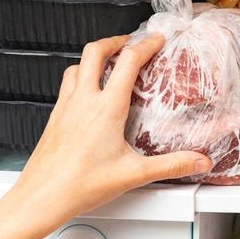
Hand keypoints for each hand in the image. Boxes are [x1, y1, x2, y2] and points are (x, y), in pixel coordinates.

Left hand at [0, 34, 210, 238]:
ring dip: (94, 58)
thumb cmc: (79, 185)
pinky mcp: (54, 119)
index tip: (156, 41)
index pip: (128, 63)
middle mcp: (83, 102)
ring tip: (108, 62)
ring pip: (76, 66)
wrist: (41, 198)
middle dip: (115, 41)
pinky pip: (66, 86)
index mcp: (106, 109)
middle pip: (94, 52)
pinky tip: (87, 95)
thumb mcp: (135, 175)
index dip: (145, 46)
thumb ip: (172, 166)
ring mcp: (65, 108)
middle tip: (129, 42)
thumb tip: (198, 161)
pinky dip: (79, 78)